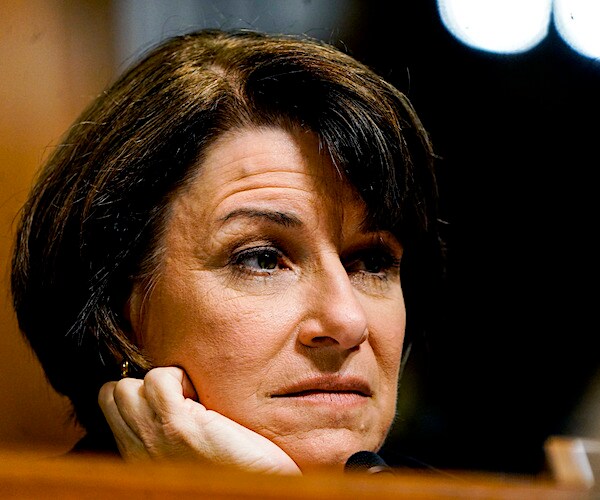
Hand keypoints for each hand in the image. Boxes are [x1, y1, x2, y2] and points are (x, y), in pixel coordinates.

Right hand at [98, 366, 300, 474]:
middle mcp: (137, 452)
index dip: (137, 393)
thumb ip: (166, 434)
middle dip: (144, 384)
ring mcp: (154, 437)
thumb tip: (174, 399)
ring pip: (126, 386)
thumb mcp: (186, 455)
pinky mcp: (179, 425)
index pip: (110, 406)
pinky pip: (158, 379)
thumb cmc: (234, 471)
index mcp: (137, 458)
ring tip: (191, 397)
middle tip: (180, 396)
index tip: (169, 398)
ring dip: (161, 380)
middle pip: (112, 394)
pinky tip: (201, 396)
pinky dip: (178, 376)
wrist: (260, 490)